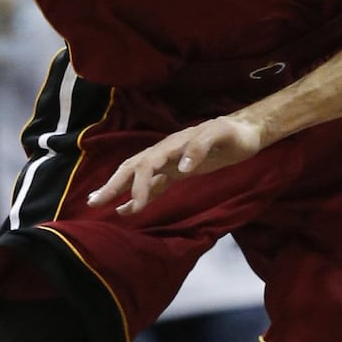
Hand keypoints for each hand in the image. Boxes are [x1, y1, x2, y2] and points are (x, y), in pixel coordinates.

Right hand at [88, 114, 265, 216]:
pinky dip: (138, 196)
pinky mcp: (177, 170)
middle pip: (133, 168)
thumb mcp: (222, 135)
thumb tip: (182, 167)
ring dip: (118, 190)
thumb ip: (201, 146)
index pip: (148, 164)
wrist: (246, 132)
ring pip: (138, 175)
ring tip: (99, 204)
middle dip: (113, 185)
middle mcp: (166, 152)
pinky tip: (128, 209)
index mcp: (173, 144)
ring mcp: (170, 161)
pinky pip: (153, 184)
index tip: (136, 205)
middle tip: (94, 202)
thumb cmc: (234, 134)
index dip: (140, 184)